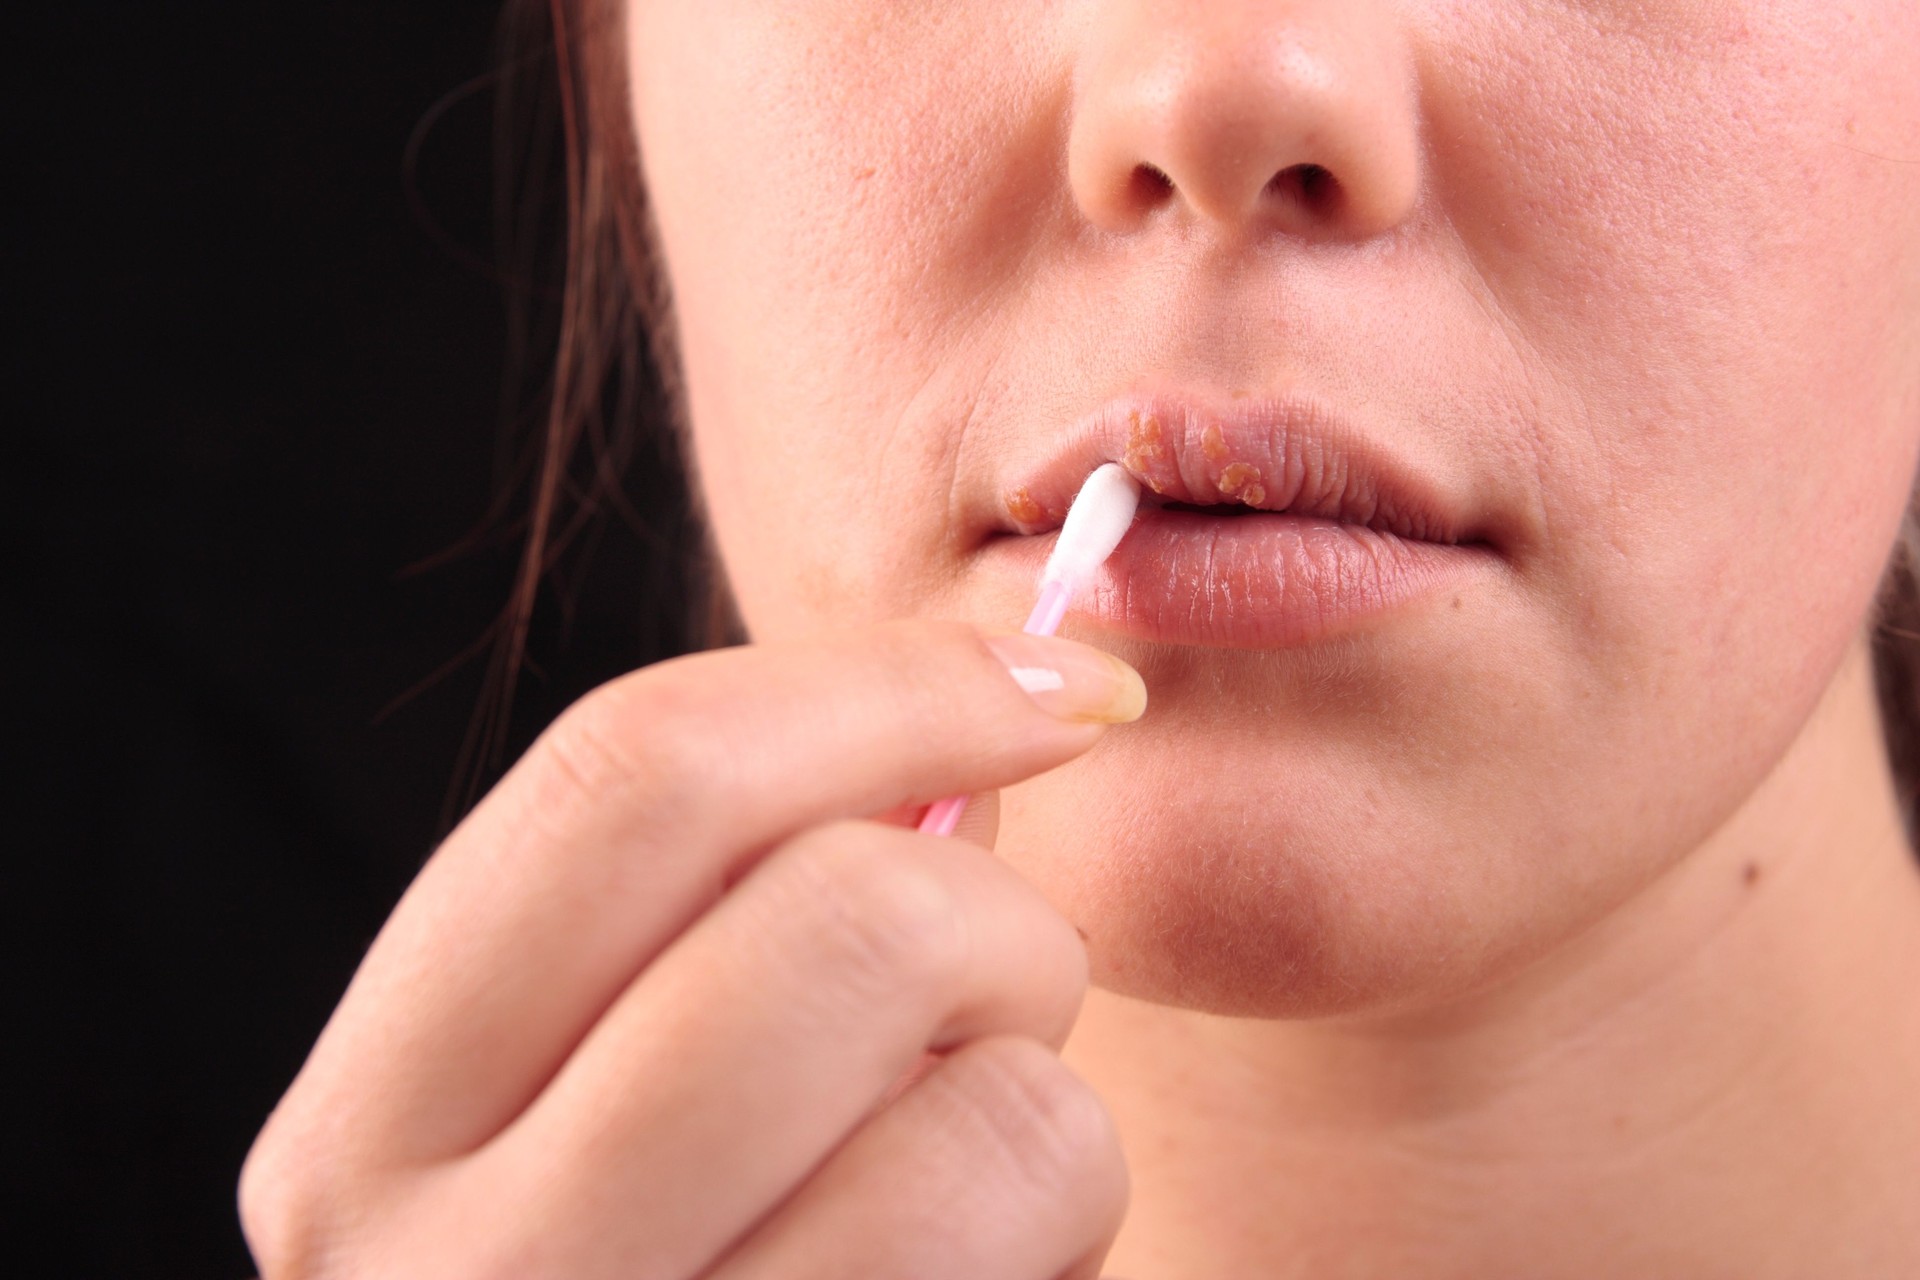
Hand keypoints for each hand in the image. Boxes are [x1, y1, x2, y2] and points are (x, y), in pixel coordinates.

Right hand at [240, 621, 1142, 1278]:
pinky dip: (1055, 1240)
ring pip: (998, 1111)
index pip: (638, 776)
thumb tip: (991, 702)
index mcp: (374, 1122)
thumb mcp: (601, 1087)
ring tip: (954, 1182)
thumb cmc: (670, 1257)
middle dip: (1001, 924)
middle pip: (853, 918)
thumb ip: (731, 902)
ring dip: (1040, 1109)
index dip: (892, 686)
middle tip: (986, 1001)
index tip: (1061, 688)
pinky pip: (1038, 1247)